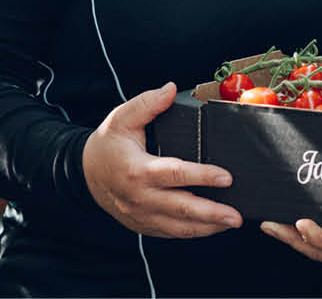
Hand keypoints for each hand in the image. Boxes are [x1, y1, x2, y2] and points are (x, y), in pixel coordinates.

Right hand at [82, 82, 240, 238]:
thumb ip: (147, 103)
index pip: (175, 174)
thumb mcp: (121, 118)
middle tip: (236, 215)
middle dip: (212, 213)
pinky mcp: (143, 224)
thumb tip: (169, 89)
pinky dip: (193, 232)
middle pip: (181, 208)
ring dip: (208, 227)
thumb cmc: (108, 145)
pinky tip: (211, 227)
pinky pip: (171, 232)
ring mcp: (141, 214)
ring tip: (231, 223)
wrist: (85, 173)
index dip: (203, 176)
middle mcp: (140, 197)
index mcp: (137, 170)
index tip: (226, 177)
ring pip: (179, 227)